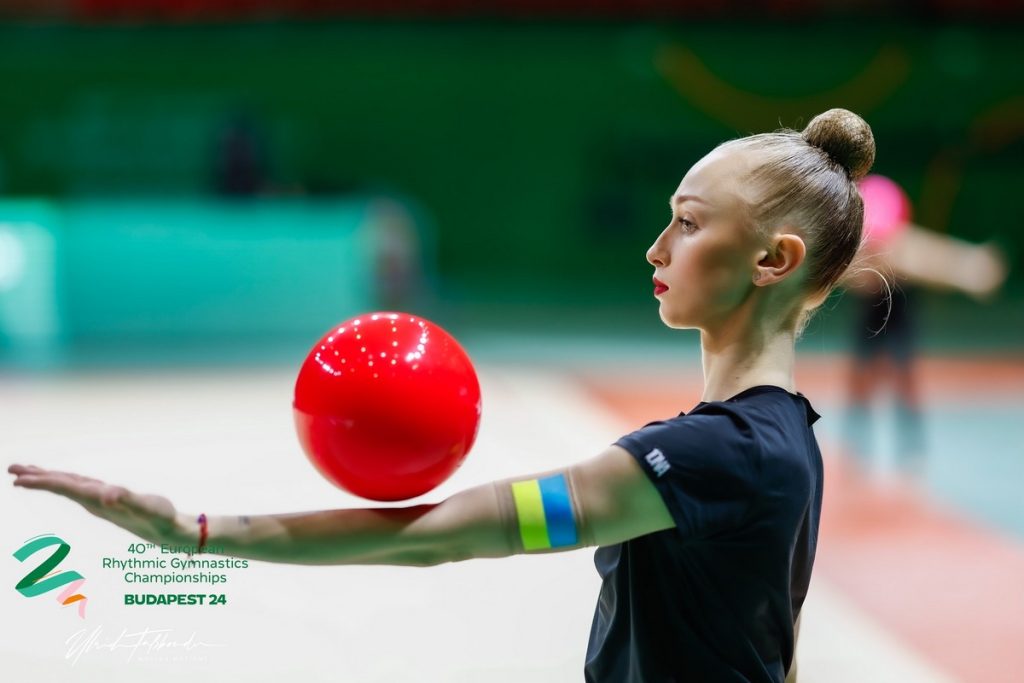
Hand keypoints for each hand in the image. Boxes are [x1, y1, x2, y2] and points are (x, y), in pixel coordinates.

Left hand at [8, 464, 182, 545]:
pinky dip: (67, 480)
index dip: (42, 482)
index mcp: (98, 501)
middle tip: (12, 469)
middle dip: (37, 478)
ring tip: (29, 473)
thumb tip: (108, 495)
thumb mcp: (147, 506)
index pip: (65, 488)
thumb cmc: (161, 518)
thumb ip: (127, 499)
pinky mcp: (108, 499)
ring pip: (69, 487)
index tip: (18, 479)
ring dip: (49, 478)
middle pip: (61, 487)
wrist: (170, 533)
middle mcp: (95, 501)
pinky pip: (80, 487)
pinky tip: (65, 479)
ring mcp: (100, 501)